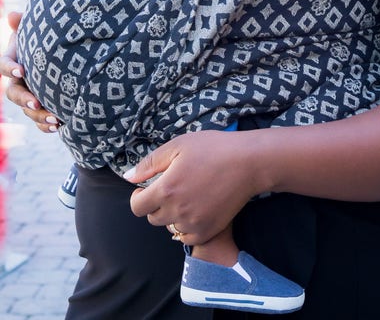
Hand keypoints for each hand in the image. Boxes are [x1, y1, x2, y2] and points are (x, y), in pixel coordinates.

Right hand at [0, 11, 59, 131]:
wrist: (64, 54)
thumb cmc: (46, 37)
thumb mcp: (37, 29)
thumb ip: (25, 23)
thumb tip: (14, 15)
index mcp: (14, 61)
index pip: (4, 65)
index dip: (10, 68)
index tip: (21, 70)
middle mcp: (18, 81)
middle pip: (13, 93)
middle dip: (24, 99)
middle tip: (37, 103)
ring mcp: (29, 95)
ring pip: (27, 110)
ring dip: (38, 116)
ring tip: (55, 118)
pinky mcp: (41, 106)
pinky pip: (39, 120)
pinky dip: (47, 125)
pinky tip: (58, 126)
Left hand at [126, 130, 260, 245]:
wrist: (248, 163)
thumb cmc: (213, 148)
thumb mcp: (178, 145)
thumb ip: (150, 163)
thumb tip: (128, 177)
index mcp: (166, 189)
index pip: (137, 207)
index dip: (138, 197)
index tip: (145, 189)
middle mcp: (177, 210)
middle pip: (153, 218)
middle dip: (156, 204)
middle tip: (170, 189)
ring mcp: (193, 223)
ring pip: (170, 227)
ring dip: (172, 215)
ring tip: (186, 197)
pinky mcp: (208, 230)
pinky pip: (187, 237)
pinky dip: (186, 227)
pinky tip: (194, 211)